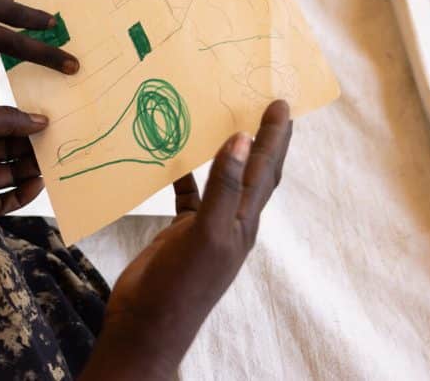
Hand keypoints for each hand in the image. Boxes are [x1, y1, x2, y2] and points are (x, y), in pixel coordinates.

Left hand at [0, 106, 47, 252]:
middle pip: (13, 149)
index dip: (28, 123)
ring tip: (56, 164)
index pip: (7, 124)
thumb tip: (41, 120)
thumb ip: (6, 120)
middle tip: (63, 143)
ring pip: (13, 174)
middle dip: (36, 146)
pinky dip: (23, 195)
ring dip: (33, 169)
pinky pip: (6, 201)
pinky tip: (38, 185)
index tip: (55, 121)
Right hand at [81, 101, 292, 380]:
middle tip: (270, 105)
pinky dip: (183, 173)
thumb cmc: (182, 285)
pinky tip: (174, 156)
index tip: (282, 104)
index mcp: (244, 222)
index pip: (265, 170)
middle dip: (264, 140)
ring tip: (225, 119)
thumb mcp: (208, 235)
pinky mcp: (181, 232)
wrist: (148, 325)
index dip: (274, 137)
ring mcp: (206, 226)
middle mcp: (231, 221)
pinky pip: (187, 194)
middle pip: (254, 172)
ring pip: (221, 178)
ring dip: (224, 151)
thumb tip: (242, 140)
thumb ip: (225, 188)